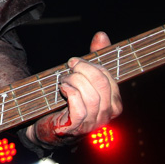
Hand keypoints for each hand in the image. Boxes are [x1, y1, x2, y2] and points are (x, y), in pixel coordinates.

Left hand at [27, 31, 122, 147]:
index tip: (75, 61)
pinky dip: (70, 94)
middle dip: (83, 70)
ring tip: (63, 80)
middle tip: (69, 67)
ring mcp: (93, 123)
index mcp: (114, 102)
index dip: (91, 66)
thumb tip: (101, 35)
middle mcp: (108, 114)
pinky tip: (63, 90)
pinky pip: (80, 109)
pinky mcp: (77, 128)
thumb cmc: (69, 100)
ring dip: (73, 82)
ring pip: (91, 96)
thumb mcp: (84, 77)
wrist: (50, 125)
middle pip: (101, 85)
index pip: (109, 78)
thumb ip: (95, 57)